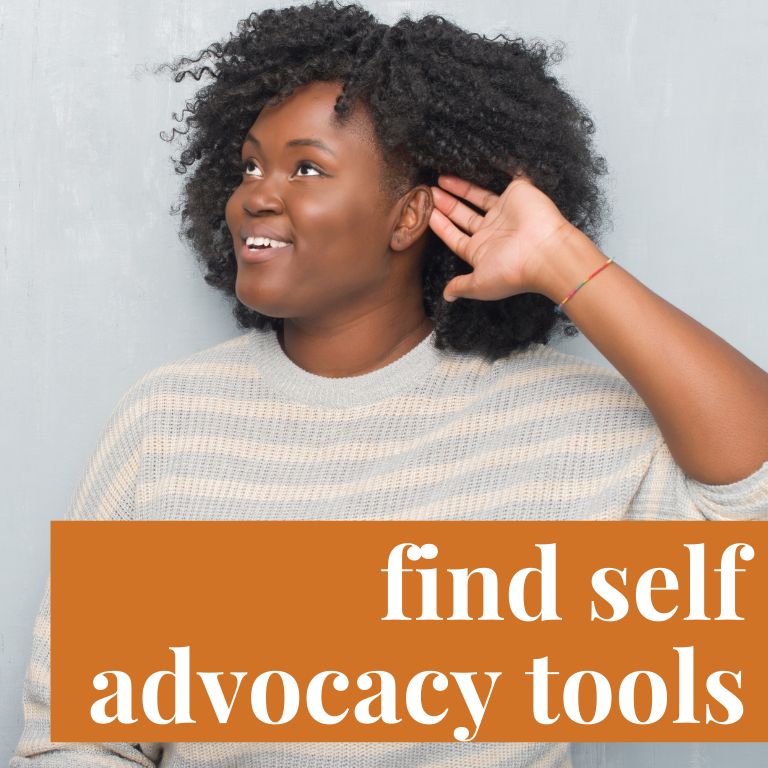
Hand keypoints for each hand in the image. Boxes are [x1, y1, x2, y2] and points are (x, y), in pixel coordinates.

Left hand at [429, 174, 575, 301]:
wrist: (546, 252)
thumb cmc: (513, 271)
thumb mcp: (479, 285)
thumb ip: (461, 286)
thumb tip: (446, 296)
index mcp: (481, 251)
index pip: (455, 236)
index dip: (440, 226)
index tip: (426, 214)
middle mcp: (493, 231)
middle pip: (463, 216)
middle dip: (446, 205)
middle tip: (430, 192)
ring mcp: (505, 212)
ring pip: (478, 197)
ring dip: (460, 188)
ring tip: (441, 179)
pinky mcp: (519, 193)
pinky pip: (505, 176)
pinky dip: (495, 168)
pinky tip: (480, 160)